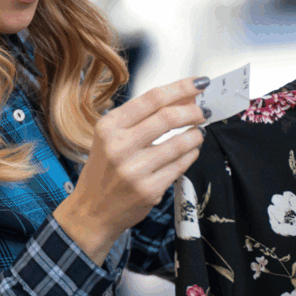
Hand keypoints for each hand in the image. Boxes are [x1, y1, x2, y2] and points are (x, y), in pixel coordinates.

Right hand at [54, 76, 209, 264]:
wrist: (91, 212)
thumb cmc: (104, 170)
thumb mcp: (111, 138)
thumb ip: (142, 118)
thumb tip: (184, 99)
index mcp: (108, 126)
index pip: (152, 98)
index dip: (181, 87)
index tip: (199, 84)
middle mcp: (119, 146)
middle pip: (168, 117)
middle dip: (193, 111)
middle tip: (204, 111)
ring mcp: (134, 170)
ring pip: (179, 143)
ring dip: (196, 134)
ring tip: (199, 132)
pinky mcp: (149, 190)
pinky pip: (180, 165)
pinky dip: (192, 154)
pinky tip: (192, 150)